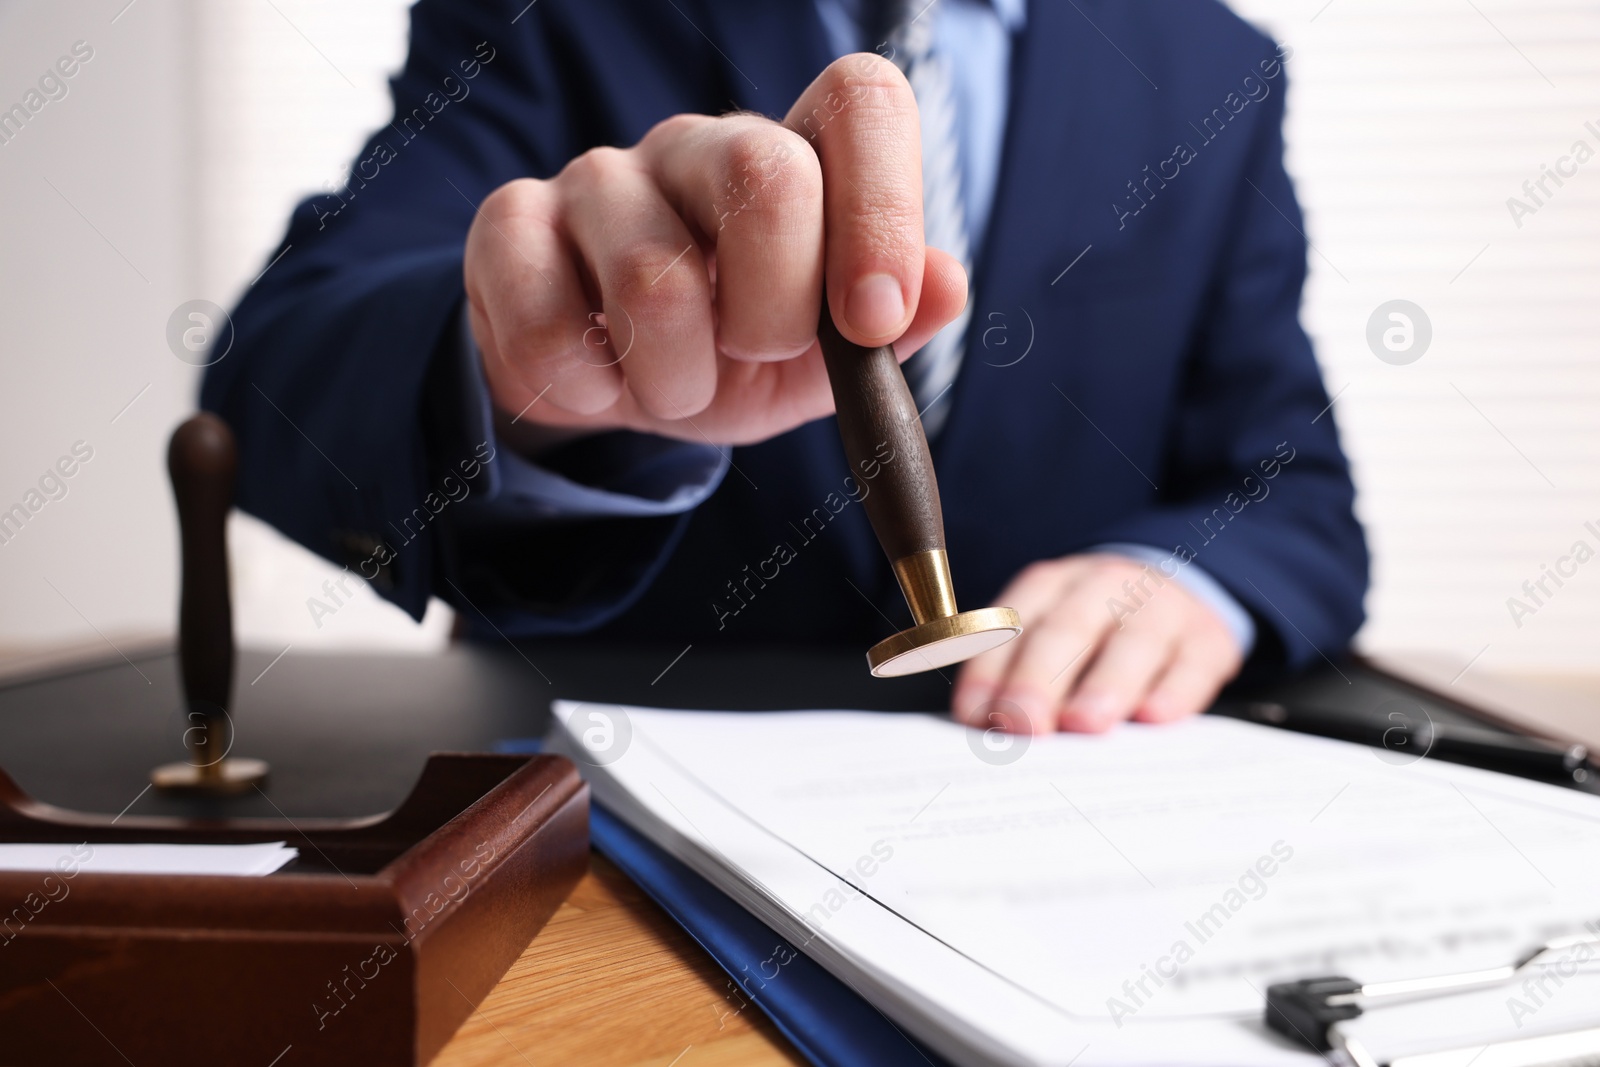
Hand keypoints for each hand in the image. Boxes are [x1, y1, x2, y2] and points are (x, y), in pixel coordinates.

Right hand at [463, 54, 968, 447]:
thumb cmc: (729, 359)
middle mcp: (700, 146)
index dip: (881, 207)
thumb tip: (947, 287)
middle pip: (765, 174)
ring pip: (653, 277)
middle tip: (755, 356)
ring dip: (678, 380)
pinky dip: (587, 391)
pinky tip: (600, 383)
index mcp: (797, 160)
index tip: (869, 319)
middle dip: (776, 312)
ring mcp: (598, 176)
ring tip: (677, 386)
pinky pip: (548, 324)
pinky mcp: (510, 226)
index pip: (861, 103)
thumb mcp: (820, 363)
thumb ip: (888, 333)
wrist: (611, 388)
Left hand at [952, 554, 1244, 733]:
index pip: (1011, 625)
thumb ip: (1016, 675)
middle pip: (1066, 629)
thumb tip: (986, 730)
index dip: (990, 672)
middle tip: (1024, 724)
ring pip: (1132, 642)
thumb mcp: (1053, 635)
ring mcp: (1160, 609)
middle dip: (1039, 680)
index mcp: (1050, 586)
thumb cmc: (1098, 633)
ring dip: (1105, 684)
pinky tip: (1155, 717)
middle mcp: (1103, 587)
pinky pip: (1191, 663)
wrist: (1182, 593)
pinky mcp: (1207, 640)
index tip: (975, 717)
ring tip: (1084, 723)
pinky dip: (1173, 691)